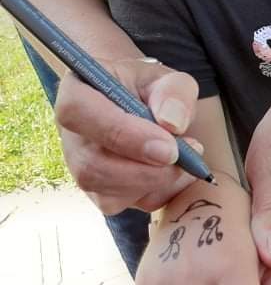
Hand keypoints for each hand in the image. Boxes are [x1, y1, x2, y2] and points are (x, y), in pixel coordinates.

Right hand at [55, 58, 200, 214]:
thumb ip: (175, 91)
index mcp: (75, 92)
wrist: (151, 111)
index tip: (168, 147)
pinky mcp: (98, 193)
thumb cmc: (154, 91)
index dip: (122, 133)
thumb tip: (172, 123)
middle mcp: (69, 134)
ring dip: (155, 182)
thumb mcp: (170, 79)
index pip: (78, 113)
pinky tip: (176, 172)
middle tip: (187, 156)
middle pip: (92, 165)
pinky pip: (124, 205)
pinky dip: (158, 193)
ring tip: (188, 159)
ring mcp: (80, 167)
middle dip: (146, 170)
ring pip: (107, 192)